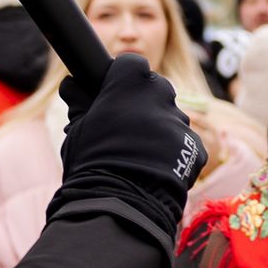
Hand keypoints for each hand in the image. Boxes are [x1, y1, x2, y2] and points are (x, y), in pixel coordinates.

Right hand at [55, 54, 203, 235]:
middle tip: (126, 124)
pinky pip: (184, 142)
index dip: (121, 77)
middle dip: (143, 100)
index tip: (112, 92)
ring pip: (171, 116)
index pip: (131, 64)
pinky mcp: (196, 147)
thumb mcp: (78, 129)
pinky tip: (156, 168)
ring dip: (158, 126)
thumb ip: (80, 103)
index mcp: (131, 82)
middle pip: (156, 88)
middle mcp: (161, 95)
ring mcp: (181, 121)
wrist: (122, 203)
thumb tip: (72, 86)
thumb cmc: (92, 161)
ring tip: (139, 152)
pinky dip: (173, 151)